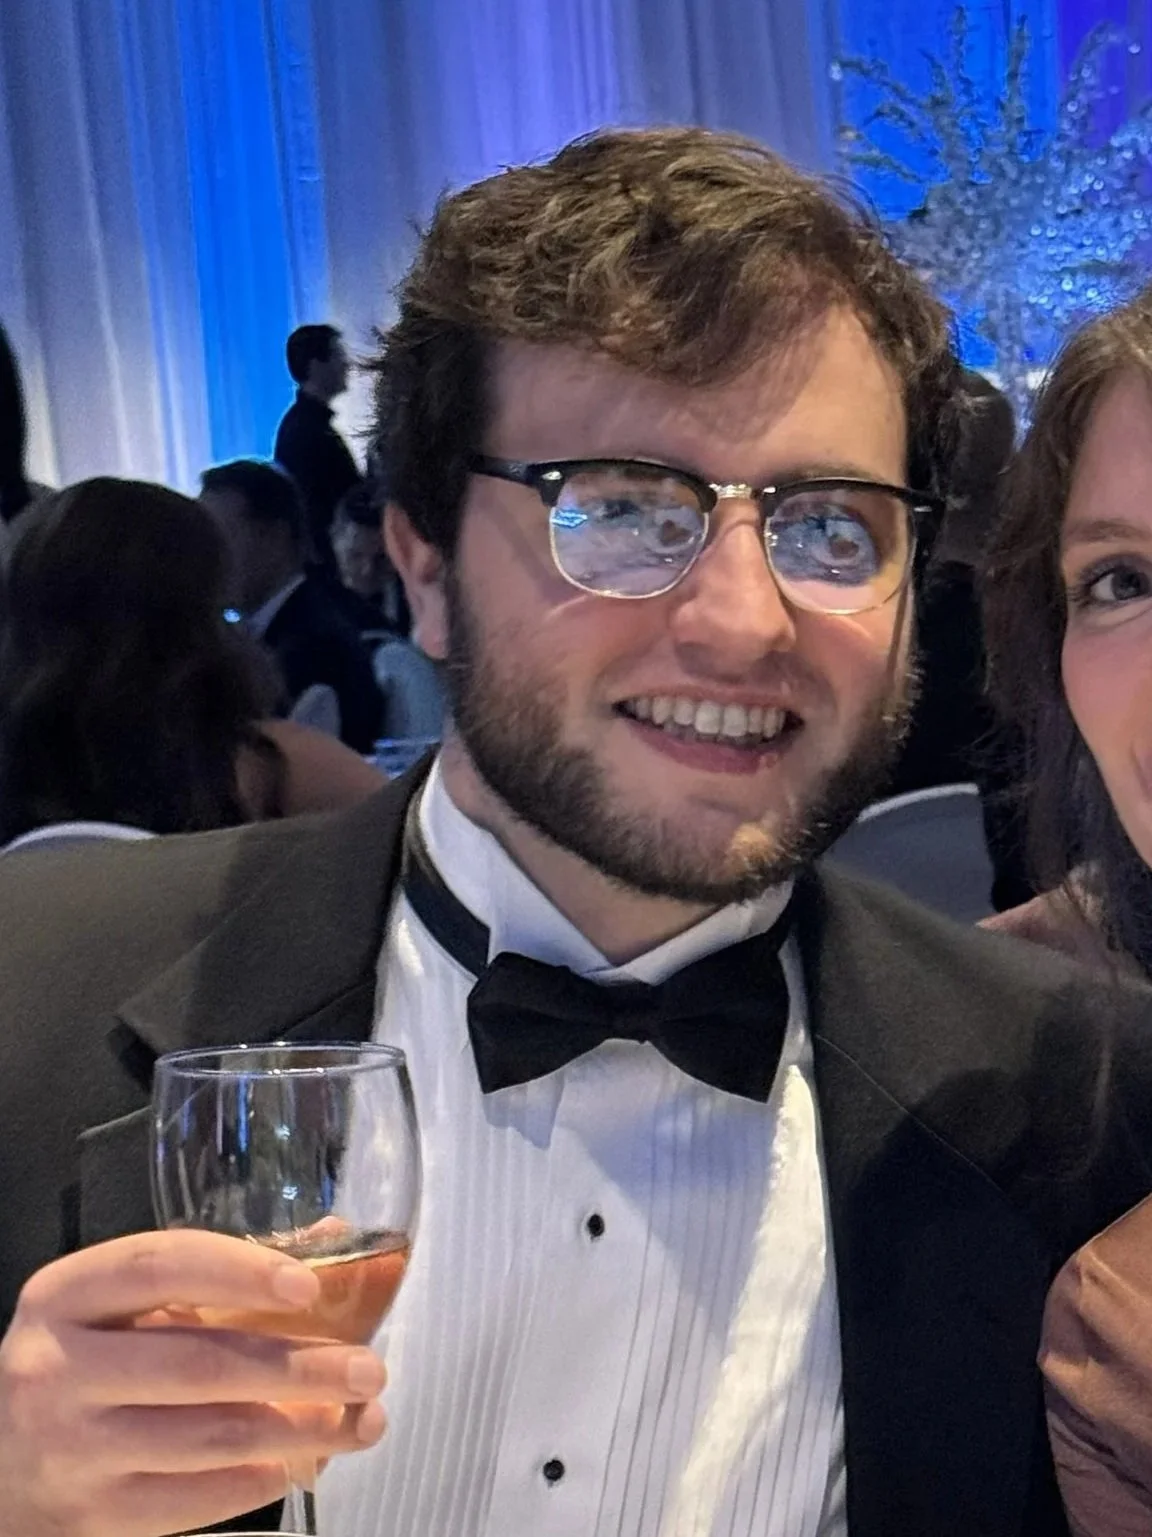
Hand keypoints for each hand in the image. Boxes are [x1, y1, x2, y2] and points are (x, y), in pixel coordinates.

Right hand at [0, 1229, 387, 1536]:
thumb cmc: (85, 1361)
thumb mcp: (120, 1305)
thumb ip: (216, 1271)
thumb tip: (335, 1238)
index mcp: (65, 1295)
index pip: (158, 1265)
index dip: (239, 1269)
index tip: (308, 1285)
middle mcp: (58, 1370)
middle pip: (199, 1364)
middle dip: (299, 1367)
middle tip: (370, 1368)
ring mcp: (70, 1449)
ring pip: (208, 1438)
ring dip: (301, 1429)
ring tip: (362, 1419)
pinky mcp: (89, 1516)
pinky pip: (192, 1500)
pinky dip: (258, 1481)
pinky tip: (301, 1461)